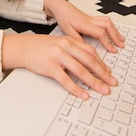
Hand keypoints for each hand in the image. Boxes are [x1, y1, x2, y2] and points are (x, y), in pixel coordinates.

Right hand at [2, 32, 118, 99]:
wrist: (24, 47)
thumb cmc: (41, 47)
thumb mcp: (59, 44)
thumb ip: (73, 51)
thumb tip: (87, 64)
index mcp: (70, 41)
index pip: (90, 52)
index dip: (101, 63)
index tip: (108, 73)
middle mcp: (66, 47)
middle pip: (89, 61)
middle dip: (103, 73)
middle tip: (112, 83)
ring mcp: (58, 56)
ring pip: (80, 70)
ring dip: (94, 82)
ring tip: (103, 90)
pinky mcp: (50, 66)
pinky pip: (66, 80)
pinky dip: (76, 89)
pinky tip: (83, 95)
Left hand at [43, 0, 124, 49]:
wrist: (60, 7)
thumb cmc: (63, 17)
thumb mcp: (67, 31)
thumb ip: (77, 40)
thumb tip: (86, 50)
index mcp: (84, 24)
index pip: (100, 32)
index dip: (107, 42)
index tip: (112, 50)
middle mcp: (90, 20)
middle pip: (108, 25)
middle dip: (116, 36)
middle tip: (121, 46)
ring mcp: (92, 18)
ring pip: (108, 22)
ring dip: (115, 31)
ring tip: (121, 40)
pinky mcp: (92, 18)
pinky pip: (105, 21)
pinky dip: (112, 27)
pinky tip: (113, 32)